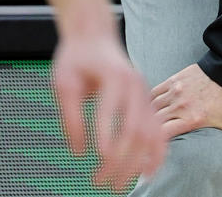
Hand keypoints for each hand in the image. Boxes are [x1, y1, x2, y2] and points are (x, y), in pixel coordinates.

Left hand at [52, 29, 166, 189]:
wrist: (95, 38)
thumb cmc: (77, 60)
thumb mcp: (63, 84)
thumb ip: (70, 118)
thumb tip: (79, 153)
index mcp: (113, 77)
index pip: (110, 112)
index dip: (104, 137)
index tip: (96, 162)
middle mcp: (135, 86)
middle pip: (133, 129)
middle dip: (119, 161)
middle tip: (99, 183)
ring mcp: (145, 95)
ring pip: (148, 134)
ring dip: (135, 163)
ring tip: (118, 185)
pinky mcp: (147, 103)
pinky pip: (158, 131)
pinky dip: (156, 153)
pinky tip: (148, 172)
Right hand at [152, 63, 221, 146]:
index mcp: (192, 119)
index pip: (163, 135)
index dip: (158, 141)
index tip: (159, 145)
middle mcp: (181, 106)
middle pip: (155, 121)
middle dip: (152, 129)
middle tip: (153, 134)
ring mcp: (176, 92)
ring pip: (153, 107)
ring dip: (151, 114)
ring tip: (151, 121)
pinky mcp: (174, 80)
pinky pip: (154, 92)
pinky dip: (151, 100)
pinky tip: (153, 106)